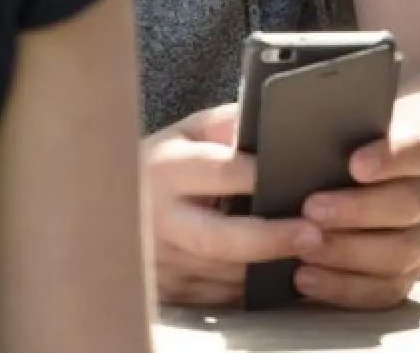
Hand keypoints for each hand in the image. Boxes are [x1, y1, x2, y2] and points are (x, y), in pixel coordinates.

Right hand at [143, 104, 323, 305]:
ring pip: (227, 274)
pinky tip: (283, 273)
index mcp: (165, 170)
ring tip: (313, 254)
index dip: (263, 176)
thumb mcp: (186, 133)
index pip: (222, 172)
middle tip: (313, 235)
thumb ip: (228, 126)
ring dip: (271, 267)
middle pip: (219, 239)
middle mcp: (159, 220)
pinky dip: (255, 286)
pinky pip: (223, 295)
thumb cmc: (162, 165)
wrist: (105, 211)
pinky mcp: (169, 292)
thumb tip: (277, 123)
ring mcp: (162, 262)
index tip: (303, 178)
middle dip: (270, 238)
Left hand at [293, 132, 419, 308]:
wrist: (364, 205)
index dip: (389, 157)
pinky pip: (381, 291)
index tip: (355, 163)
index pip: (414, 151)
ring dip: (348, 251)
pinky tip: (305, 278)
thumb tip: (250, 137)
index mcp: (411, 159)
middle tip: (311, 208)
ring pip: (400, 252)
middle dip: (358, 209)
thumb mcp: (328, 145)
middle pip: (408, 203)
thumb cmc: (337, 167)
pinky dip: (342, 287)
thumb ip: (305, 137)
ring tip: (304, 248)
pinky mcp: (400, 278)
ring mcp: (417, 241)